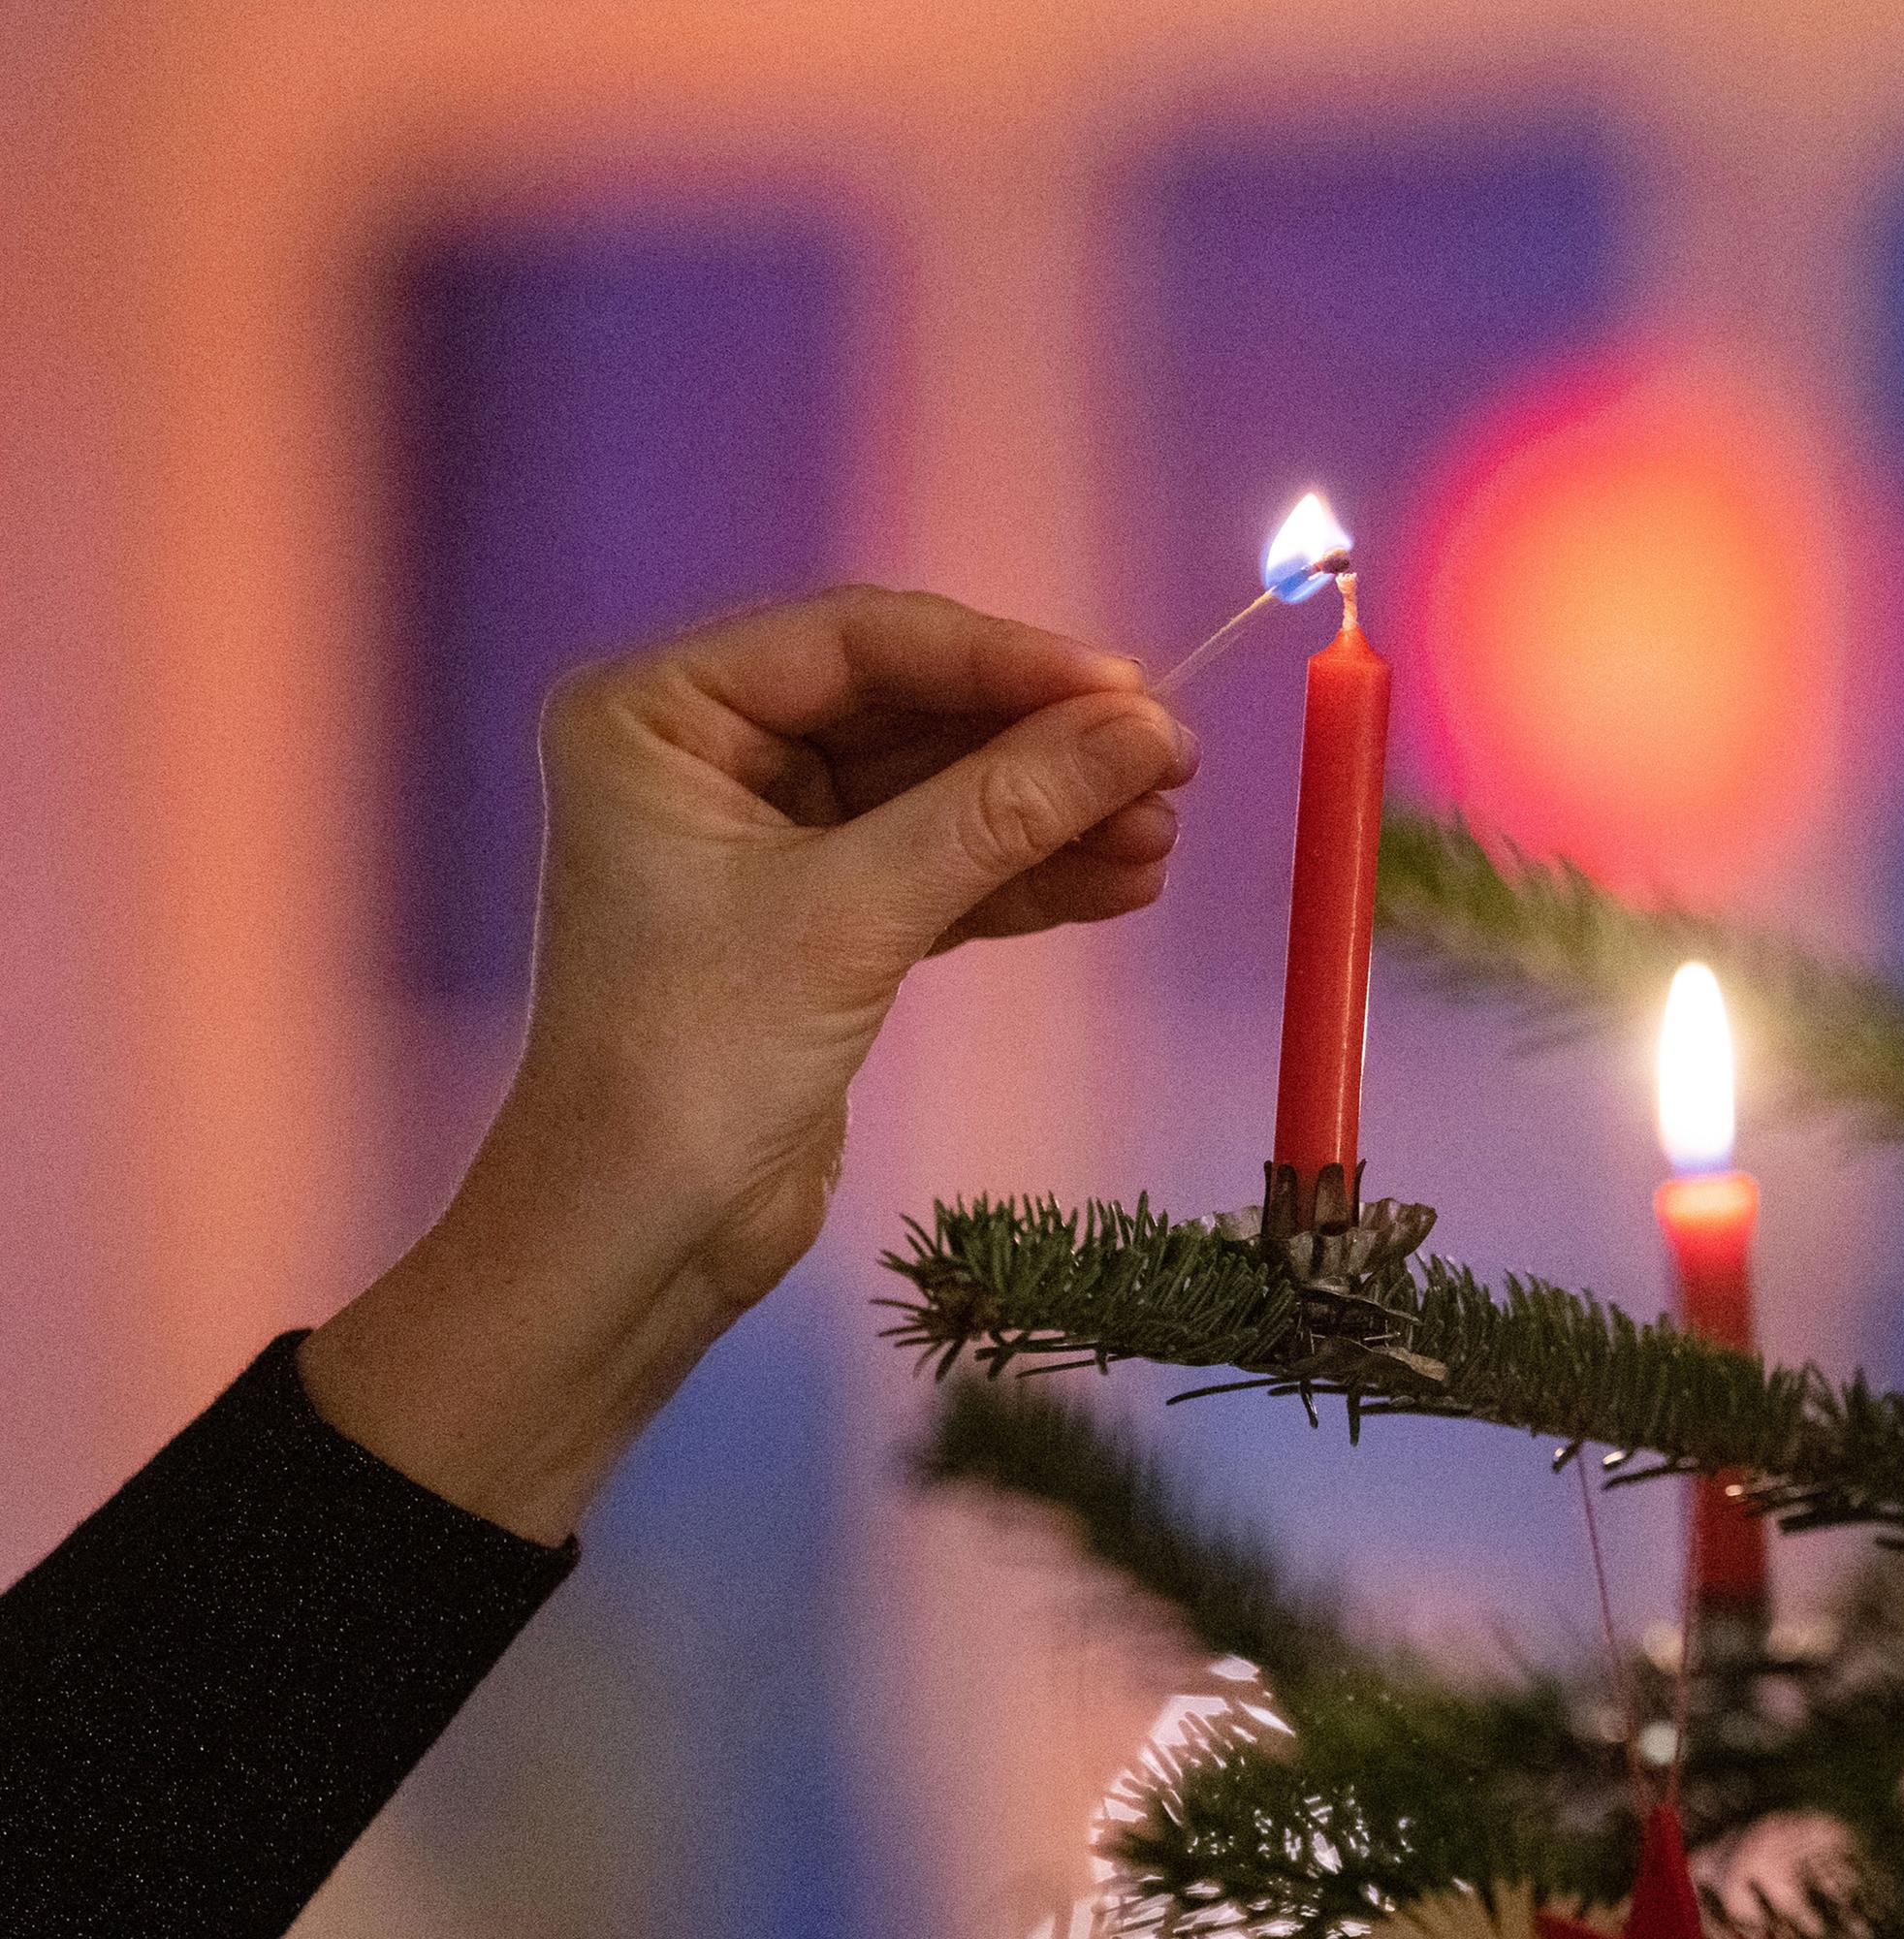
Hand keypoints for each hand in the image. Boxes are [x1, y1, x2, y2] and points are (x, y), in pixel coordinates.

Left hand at [304, 588, 1194, 1541]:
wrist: (638, 1237)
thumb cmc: (697, 1056)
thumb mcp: (856, 914)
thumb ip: (1004, 809)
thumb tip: (1153, 730)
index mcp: (661, 711)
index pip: (859, 643)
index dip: (1004, 661)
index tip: (1132, 693)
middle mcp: (707, 752)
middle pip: (910, 711)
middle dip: (1041, 745)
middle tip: (1171, 765)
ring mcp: (766, 836)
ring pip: (939, 791)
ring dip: (1052, 814)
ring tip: (1162, 839)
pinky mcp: (821, 916)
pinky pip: (941, 863)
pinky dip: (1026, 875)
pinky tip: (1120, 883)